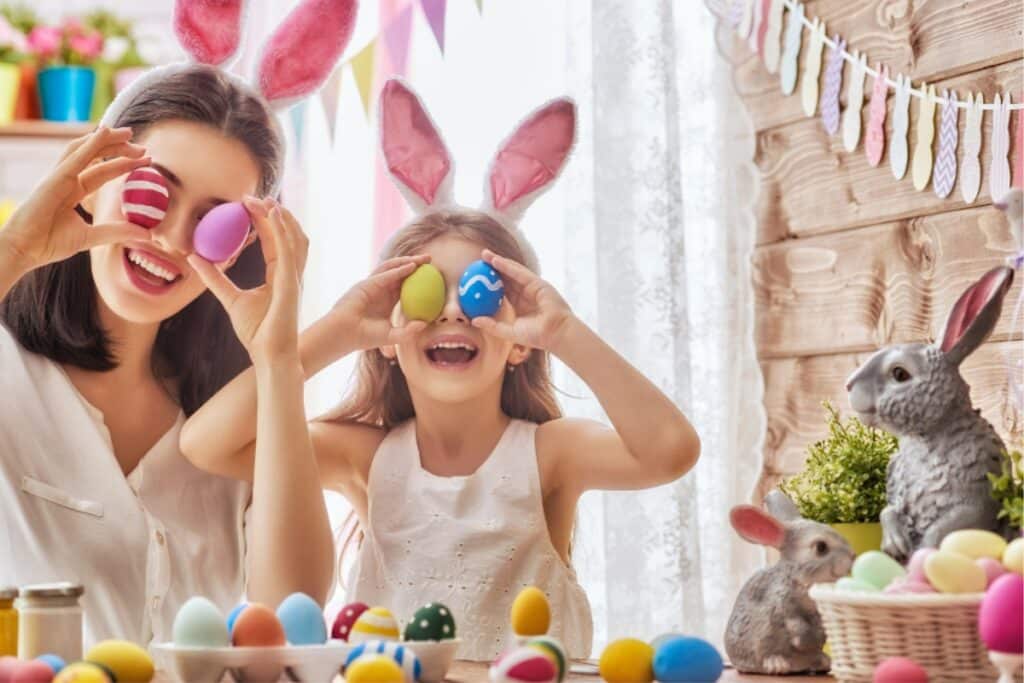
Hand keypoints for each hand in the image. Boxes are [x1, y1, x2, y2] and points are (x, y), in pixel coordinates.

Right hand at [0, 127, 151, 271]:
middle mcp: (66, 179)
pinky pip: (75, 157)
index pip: (103, 171)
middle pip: (96, 156)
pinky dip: (90, 144)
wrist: (24, 250)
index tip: (146, 160)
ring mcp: (59, 176)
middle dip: (119, 148)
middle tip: (143, 148)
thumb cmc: (48, 243)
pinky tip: (104, 133)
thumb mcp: (91, 236)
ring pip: (84, 149)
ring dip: (107, 139)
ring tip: (128, 133)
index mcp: (74, 190)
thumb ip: (118, 232)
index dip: (123, 164)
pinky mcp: (54, 178)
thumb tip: (148, 234)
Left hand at [188, 198, 307, 362]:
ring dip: (281, 217)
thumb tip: (194, 258)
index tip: (248, 204)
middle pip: (287, 235)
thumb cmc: (256, 332)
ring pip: (294, 238)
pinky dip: (282, 230)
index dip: (265, 221)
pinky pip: (288, 250)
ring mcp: (294, 277)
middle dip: (274, 213)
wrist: (268, 354)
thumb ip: (215, 278)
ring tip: (265, 200)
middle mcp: (291, 274)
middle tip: (253, 196)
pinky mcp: (290, 283)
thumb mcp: (230, 298)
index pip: (275, 242)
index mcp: (280, 277)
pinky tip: (273, 214)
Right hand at [324, 254, 430, 350]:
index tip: (434, 276)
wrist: (345, 334)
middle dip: (416, 264)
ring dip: (408, 262)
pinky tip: (411, 267)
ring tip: (423, 259)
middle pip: (400, 273)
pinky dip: (398, 270)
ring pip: (393, 269)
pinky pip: (385, 275)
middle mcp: (381, 290)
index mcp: (387, 300)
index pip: (405, 286)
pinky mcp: (367, 284)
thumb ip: (408, 332)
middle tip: (432, 260)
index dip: (419, 279)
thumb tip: (425, 324)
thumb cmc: (365, 337)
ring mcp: (373, 285)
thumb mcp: (392, 336)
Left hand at [471, 249, 575, 351]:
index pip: (500, 291)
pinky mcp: (537, 282)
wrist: (555, 333)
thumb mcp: (509, 332)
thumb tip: (473, 321)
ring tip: (484, 255)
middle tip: (476, 262)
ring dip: (498, 262)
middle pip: (505, 278)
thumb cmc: (536, 336)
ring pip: (511, 272)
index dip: (487, 284)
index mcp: (518, 305)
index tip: (473, 280)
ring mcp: (531, 287)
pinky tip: (496, 260)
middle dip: (491, 269)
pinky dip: (507, 265)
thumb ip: (492, 326)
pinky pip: (519, 272)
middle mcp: (524, 294)